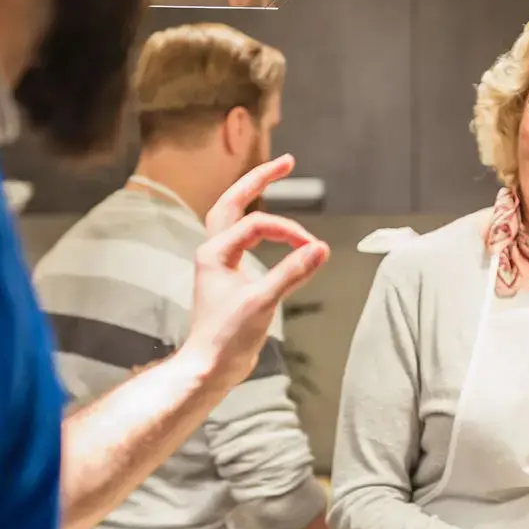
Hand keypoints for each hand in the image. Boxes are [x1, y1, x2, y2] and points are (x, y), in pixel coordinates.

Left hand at [185, 156, 329, 387]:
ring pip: (233, 217)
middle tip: (287, 161)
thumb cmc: (226, 339)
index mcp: (214, 252)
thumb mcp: (262, 303)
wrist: (209, 368)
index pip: (257, 225)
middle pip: (233, 201)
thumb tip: (320, 248)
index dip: (287, 231)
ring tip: (275, 176)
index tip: (311, 248)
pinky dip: (258, 226)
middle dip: (259, 179)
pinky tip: (271, 226)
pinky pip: (242, 238)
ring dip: (253, 196)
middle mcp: (212, 251)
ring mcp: (218, 263)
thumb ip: (292, 273)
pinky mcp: (227, 276)